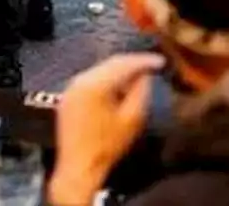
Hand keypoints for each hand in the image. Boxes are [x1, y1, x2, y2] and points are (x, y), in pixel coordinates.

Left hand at [47, 53, 165, 204]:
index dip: (144, 60)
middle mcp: (79, 80)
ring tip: (138, 75)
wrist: (79, 167)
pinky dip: (106, 80)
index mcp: (95, 84)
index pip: (123, 63)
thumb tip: (145, 74)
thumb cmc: (108, 147)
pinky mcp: (67, 97)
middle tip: (151, 65)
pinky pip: (90, 80)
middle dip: (131, 63)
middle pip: (110, 63)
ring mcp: (71, 88)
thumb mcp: (132, 119)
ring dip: (119, 71)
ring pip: (99, 70)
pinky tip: (118, 87)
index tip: (161, 62)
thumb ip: (140, 92)